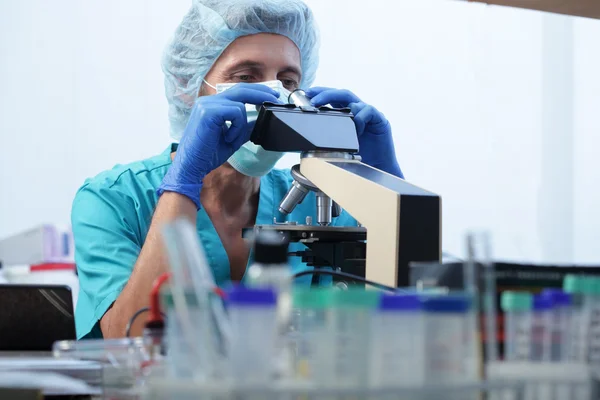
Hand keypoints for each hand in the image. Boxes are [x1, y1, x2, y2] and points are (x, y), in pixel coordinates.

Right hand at [157, 83, 279, 208]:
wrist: (191, 166)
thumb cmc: (207, 154)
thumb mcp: (232, 139)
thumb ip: (244, 127)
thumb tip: (259, 120)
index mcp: (212, 105)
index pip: (238, 92)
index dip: (256, 92)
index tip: (272, 96)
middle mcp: (208, 101)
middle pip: (241, 89)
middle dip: (261, 93)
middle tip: (275, 99)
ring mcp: (207, 105)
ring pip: (240, 105)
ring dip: (242, 126)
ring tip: (230, 140)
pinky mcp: (208, 112)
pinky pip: (235, 112)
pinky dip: (236, 128)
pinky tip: (227, 138)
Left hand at [306, 87, 403, 178]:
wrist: (376, 169)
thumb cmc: (358, 158)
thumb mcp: (337, 146)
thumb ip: (326, 139)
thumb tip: (304, 141)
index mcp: (347, 114)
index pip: (333, 98)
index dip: (320, 93)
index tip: (306, 93)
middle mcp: (358, 110)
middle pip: (342, 94)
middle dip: (326, 93)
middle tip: (313, 98)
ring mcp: (369, 114)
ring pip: (354, 100)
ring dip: (342, 105)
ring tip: (333, 114)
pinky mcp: (379, 119)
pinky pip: (369, 111)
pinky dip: (360, 117)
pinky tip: (356, 127)